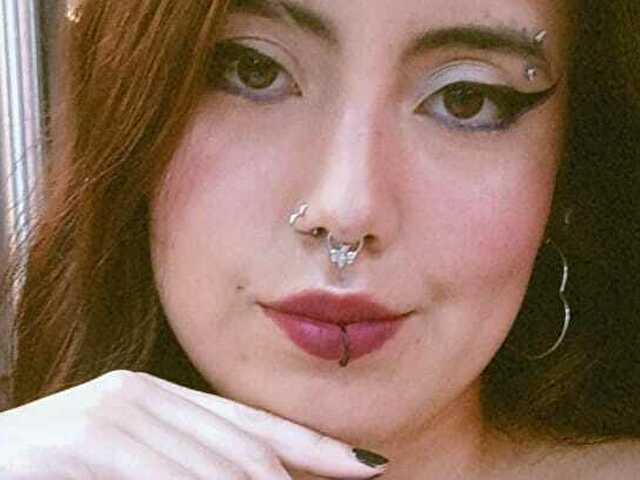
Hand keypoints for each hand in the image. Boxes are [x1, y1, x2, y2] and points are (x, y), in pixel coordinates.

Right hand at [0, 370, 387, 478]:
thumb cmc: (56, 472)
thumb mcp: (136, 463)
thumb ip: (190, 463)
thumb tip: (260, 477)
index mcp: (159, 396)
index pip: (254, 424)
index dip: (315, 445)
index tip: (370, 464)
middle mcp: (140, 395)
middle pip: (243, 451)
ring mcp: (110, 413)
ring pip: (214, 469)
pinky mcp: (81, 439)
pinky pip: (162, 478)